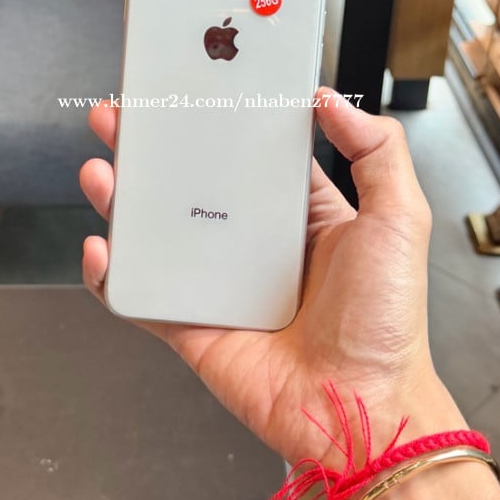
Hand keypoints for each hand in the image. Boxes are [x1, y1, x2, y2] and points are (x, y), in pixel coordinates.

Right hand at [80, 90, 461, 468]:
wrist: (363, 410)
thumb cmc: (388, 324)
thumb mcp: (398, 219)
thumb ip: (376, 151)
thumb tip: (333, 98)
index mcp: (302, 217)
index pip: (249, 156)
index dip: (217, 122)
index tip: (192, 89)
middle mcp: (255, 248)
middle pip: (190, 186)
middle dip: (151, 150)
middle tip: (123, 116)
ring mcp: (218, 287)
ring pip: (157, 234)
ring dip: (122, 200)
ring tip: (103, 169)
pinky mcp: (192, 327)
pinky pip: (141, 295)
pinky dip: (112, 274)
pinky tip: (100, 248)